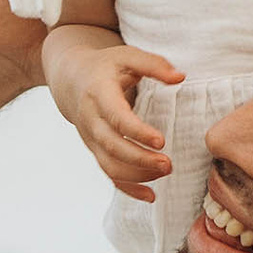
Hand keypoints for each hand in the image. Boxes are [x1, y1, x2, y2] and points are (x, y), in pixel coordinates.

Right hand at [74, 44, 184, 201]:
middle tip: (168, 165)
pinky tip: (151, 196)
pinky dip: (128, 189)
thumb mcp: (127, 56)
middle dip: (140, 159)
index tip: (161, 141)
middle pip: (112, 147)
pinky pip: (109, 175)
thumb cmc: (106, 66)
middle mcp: (91, 119)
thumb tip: (180, 77)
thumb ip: (154, 65)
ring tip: (166, 172)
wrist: (71, 79)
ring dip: (137, 175)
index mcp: (99, 93)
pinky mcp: (95, 150)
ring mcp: (91, 138)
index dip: (137, 131)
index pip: (117, 117)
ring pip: (109, 165)